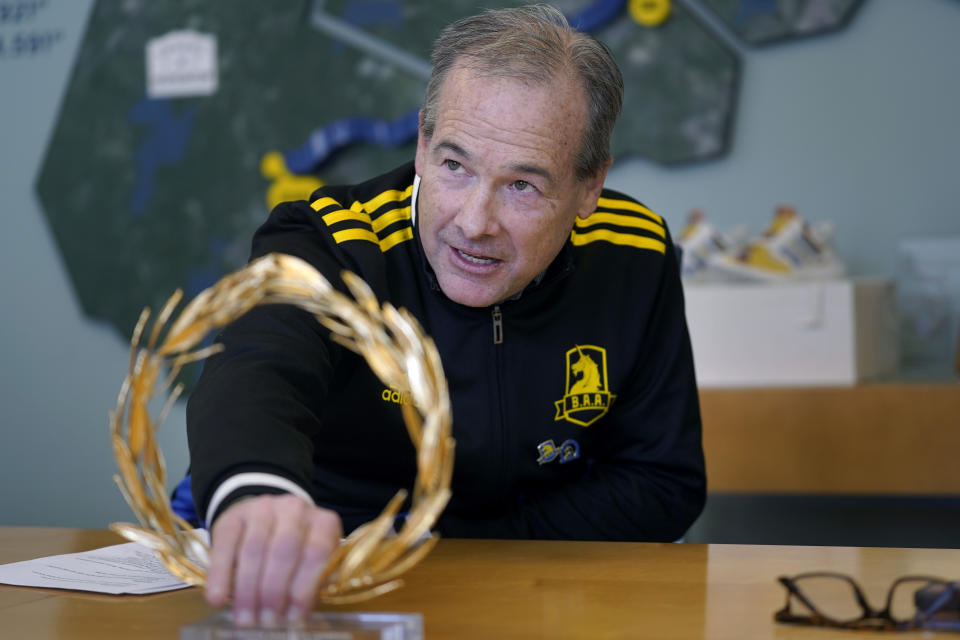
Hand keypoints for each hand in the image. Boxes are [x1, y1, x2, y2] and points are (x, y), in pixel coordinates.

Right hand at [205, 493, 341, 626]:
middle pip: (284, 551)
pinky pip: (225, 545)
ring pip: (254, 549)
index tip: (294, 617)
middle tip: (266, 621)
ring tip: (245, 618)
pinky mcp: (234, 515)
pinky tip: (218, 598)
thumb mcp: (310, 560)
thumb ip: (309, 580)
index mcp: (322, 522)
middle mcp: (295, 509)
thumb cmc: (295, 550)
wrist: (264, 519)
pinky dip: (220, 575)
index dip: (304, 588)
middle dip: (274, 591)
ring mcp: (263, 508)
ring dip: (248, 589)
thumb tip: (295, 616)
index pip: (317, 552)